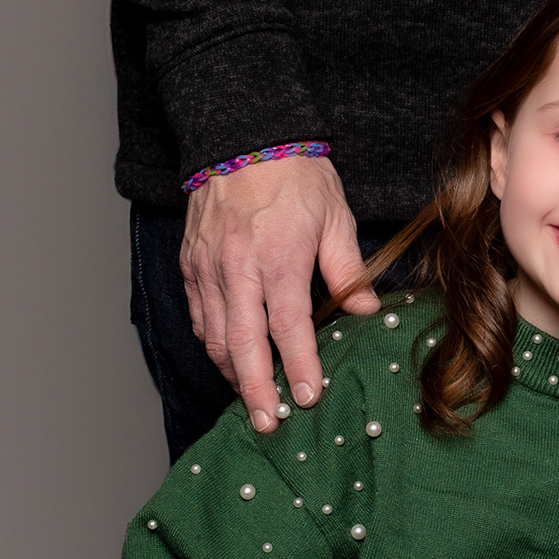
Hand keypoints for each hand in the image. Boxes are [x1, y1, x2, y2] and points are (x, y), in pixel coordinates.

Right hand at [181, 152, 376, 429]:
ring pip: (214, 336)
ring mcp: (208, 268)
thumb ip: (348, 269)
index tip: (308, 396)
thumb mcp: (335, 216)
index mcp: (279, 256)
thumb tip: (368, 311)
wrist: (242, 135)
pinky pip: (198, 316)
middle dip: (255, 389)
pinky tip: (227, 359)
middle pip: (241, 344)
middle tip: (269, 422)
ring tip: (251, 399)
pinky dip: (211, 343)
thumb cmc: (295, 175)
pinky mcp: (190, 264)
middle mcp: (237, 267)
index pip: (287, 326)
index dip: (298, 365)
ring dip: (231, 373)